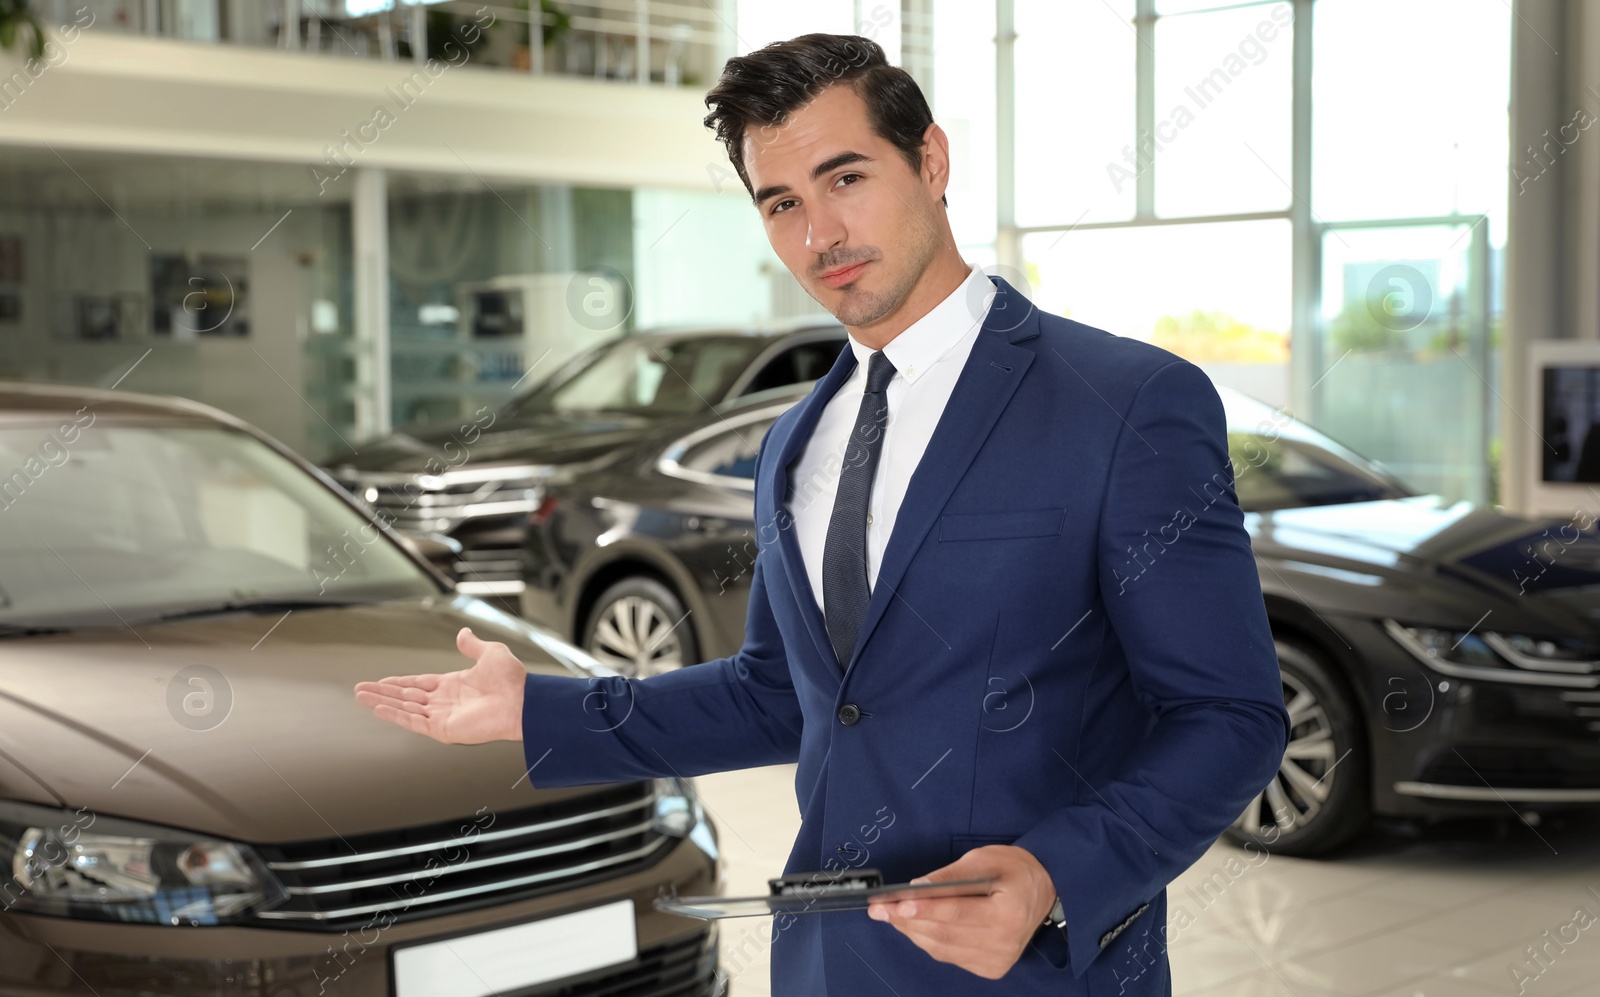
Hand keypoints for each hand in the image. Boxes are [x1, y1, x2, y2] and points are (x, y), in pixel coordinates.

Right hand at [352, 627, 524, 743]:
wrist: (522, 701)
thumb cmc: (511, 680)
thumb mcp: (490, 653)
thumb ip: (472, 645)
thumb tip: (462, 633)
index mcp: (453, 685)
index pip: (418, 684)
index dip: (398, 682)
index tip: (380, 681)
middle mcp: (445, 702)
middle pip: (406, 697)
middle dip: (382, 693)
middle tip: (360, 690)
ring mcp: (443, 716)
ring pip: (405, 709)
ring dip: (382, 703)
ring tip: (360, 697)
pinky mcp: (443, 729)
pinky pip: (413, 722)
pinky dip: (395, 715)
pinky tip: (378, 708)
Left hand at [866, 845, 1056, 979]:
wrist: (1045, 888)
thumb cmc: (1014, 869)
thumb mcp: (984, 859)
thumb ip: (950, 876)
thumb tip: (916, 887)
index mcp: (1009, 912)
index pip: (958, 912)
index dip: (925, 908)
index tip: (897, 902)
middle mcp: (1005, 942)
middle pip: (946, 934)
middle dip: (907, 920)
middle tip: (879, 908)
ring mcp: (998, 960)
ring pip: (942, 949)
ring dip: (912, 931)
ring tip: (889, 915)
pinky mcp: (991, 968)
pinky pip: (950, 956)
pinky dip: (928, 941)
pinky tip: (913, 925)